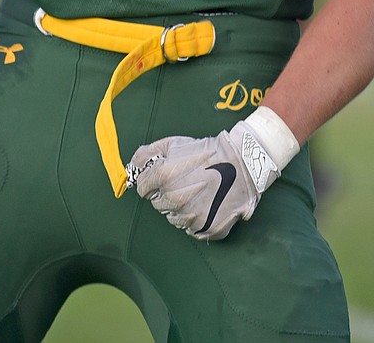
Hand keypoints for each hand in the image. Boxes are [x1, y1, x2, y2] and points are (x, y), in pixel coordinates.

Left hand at [128, 106, 298, 240]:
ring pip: (174, 218)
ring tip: (199, 192)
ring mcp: (191, 217)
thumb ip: (147, 154)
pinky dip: (197, 220)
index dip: (152, 182)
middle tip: (186, 182)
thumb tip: (131, 166)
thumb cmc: (207, 151)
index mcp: (164, 177)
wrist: (242, 161)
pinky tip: (207, 204)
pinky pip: (192, 230)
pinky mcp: (206, 229)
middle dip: (167, 194)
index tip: (164, 177)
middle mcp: (175, 200)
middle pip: (158, 205)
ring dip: (181, 208)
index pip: (142, 189)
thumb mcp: (174, 143)